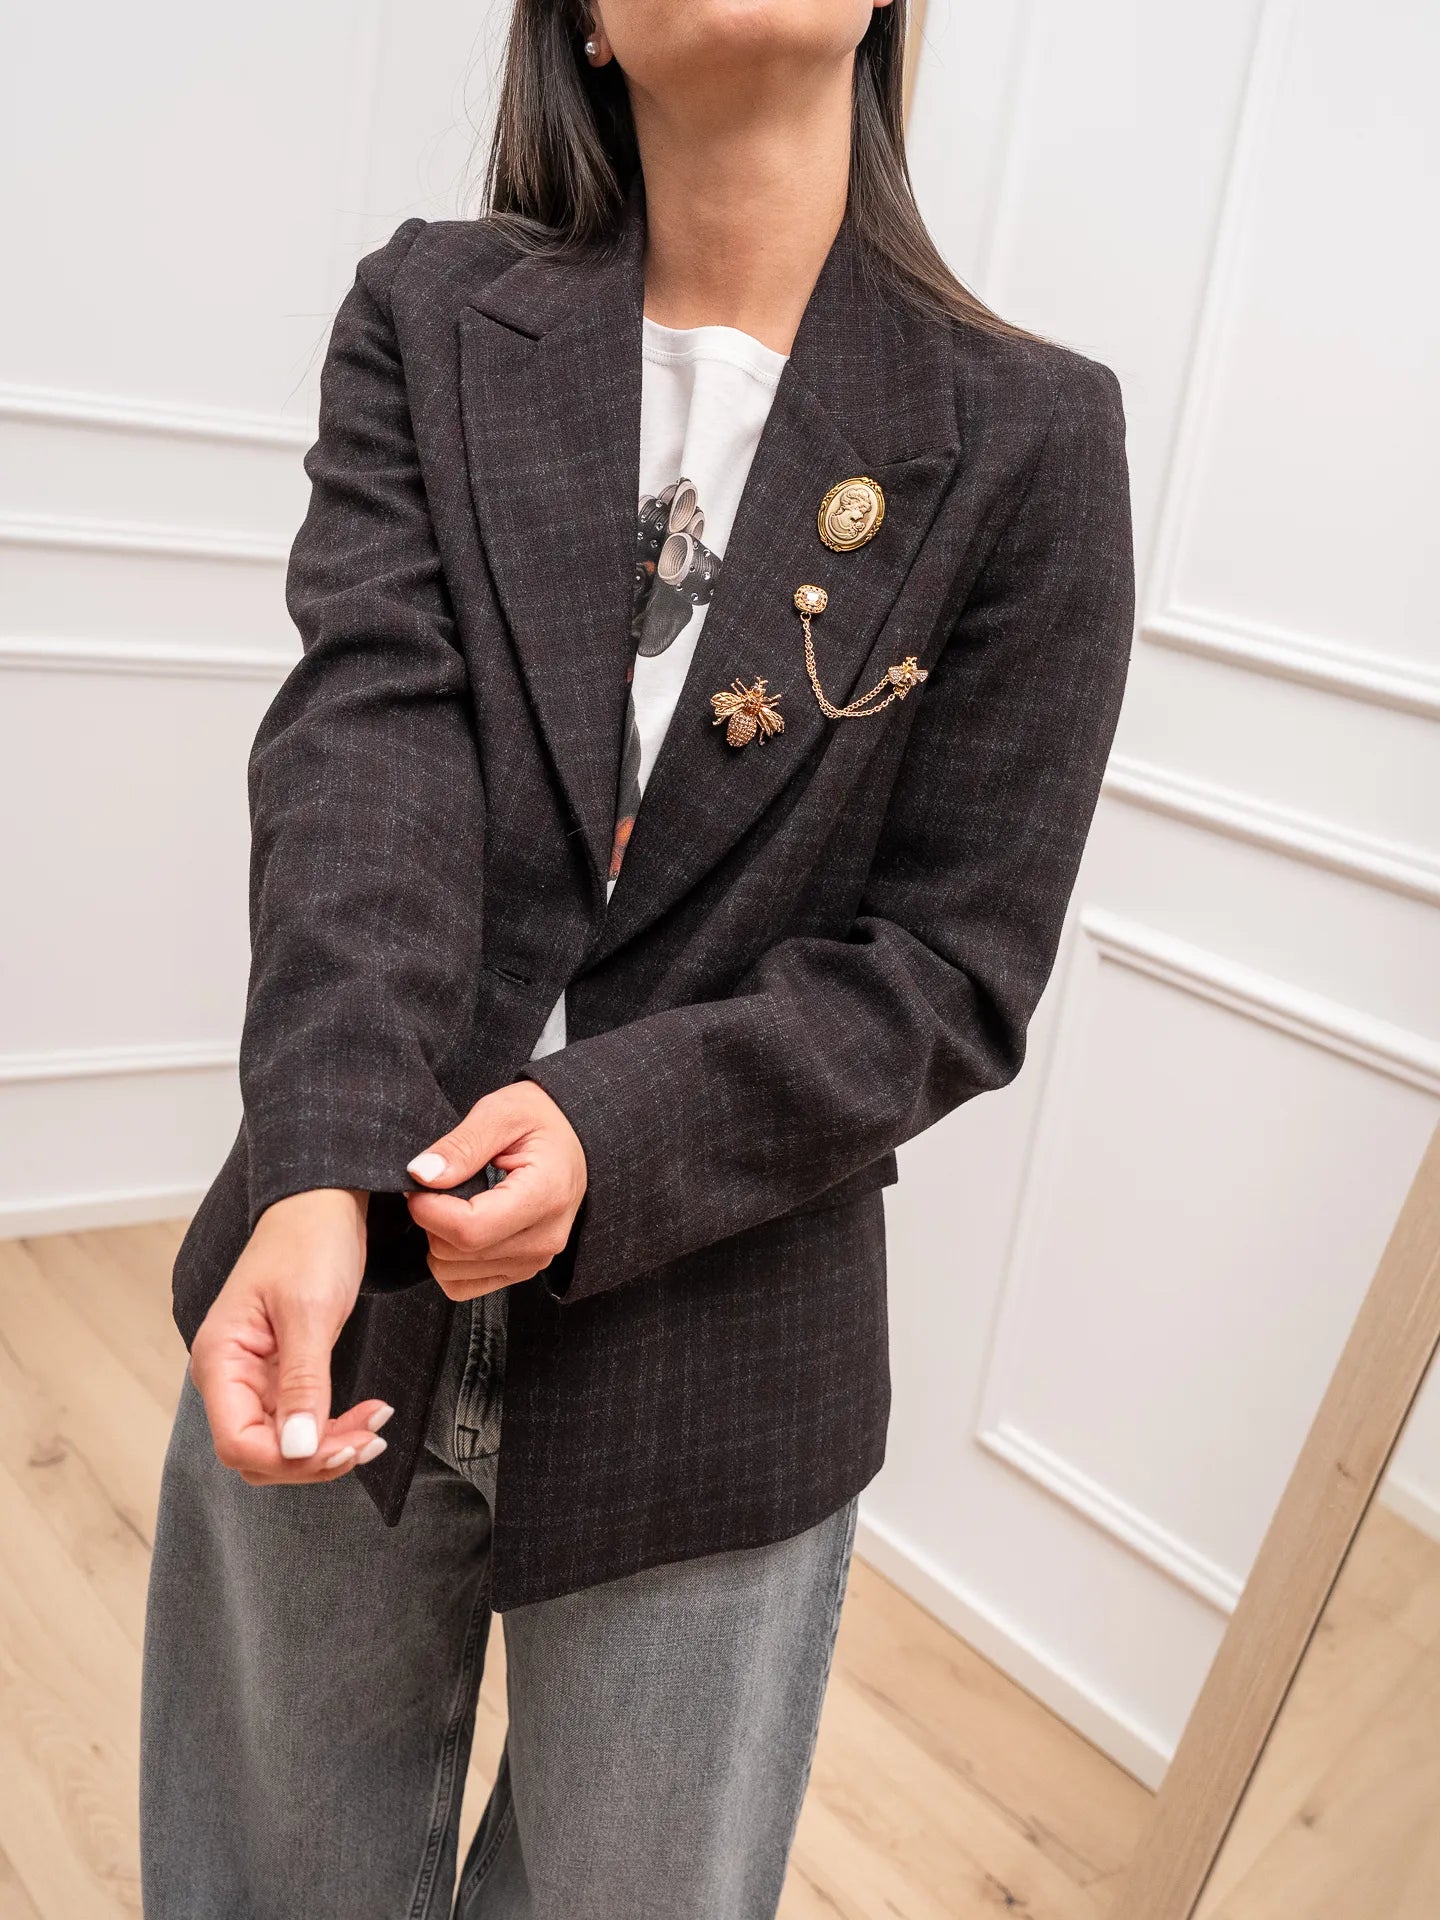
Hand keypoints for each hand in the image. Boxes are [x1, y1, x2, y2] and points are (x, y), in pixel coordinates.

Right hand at [188, 1188, 392, 1483]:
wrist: (322, 1202)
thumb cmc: (310, 1241)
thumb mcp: (309, 1310)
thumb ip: (301, 1382)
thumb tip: (297, 1450)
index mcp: (220, 1359)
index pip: (237, 1442)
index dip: (289, 1460)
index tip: (342, 1447)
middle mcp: (228, 1375)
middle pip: (258, 1453)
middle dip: (314, 1460)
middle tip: (371, 1438)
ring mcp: (253, 1377)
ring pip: (281, 1445)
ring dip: (327, 1449)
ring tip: (376, 1430)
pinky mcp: (281, 1373)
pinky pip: (300, 1421)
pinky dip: (333, 1428)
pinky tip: (369, 1417)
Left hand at [405, 1081, 587, 1299]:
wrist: (574, 1142)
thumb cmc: (541, 1122)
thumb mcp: (502, 1112)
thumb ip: (461, 1144)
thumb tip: (421, 1175)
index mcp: (545, 1196)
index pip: (469, 1229)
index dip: (428, 1210)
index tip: (418, 1183)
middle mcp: (544, 1238)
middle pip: (456, 1253)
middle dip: (430, 1219)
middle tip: (437, 1185)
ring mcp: (534, 1260)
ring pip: (453, 1273)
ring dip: (438, 1240)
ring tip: (454, 1203)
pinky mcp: (522, 1271)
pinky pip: (463, 1286)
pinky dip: (448, 1261)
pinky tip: (459, 1228)